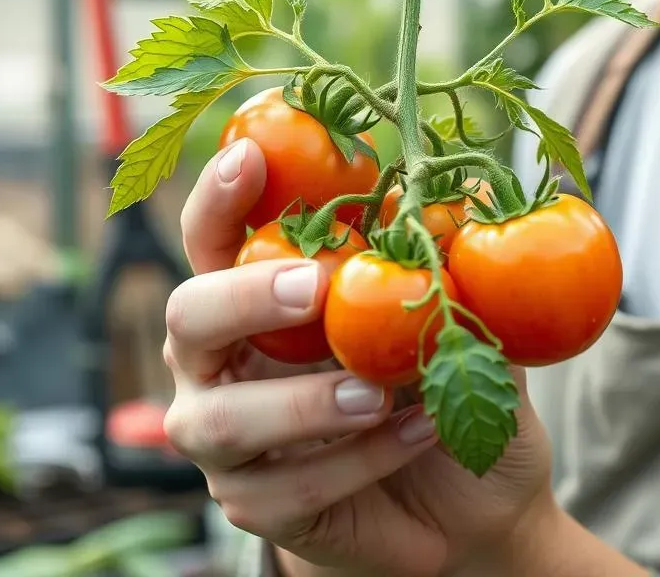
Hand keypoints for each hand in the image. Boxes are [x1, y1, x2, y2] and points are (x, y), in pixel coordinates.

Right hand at [164, 138, 555, 576]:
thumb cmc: (445, 376)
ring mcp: (228, 438)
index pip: (214, 236)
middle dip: (243, 295)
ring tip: (379, 392)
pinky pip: (288, 489)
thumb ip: (443, 255)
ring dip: (303, 401)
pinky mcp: (258, 505)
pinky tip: (422, 432)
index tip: (249, 153)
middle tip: (312, 284)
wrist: (473, 493)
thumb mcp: (455, 309)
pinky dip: (360, 459)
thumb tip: (467, 179)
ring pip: (220, 421)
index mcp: (257, 291)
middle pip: (187, 315)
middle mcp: (222, 359)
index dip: (219, 194)